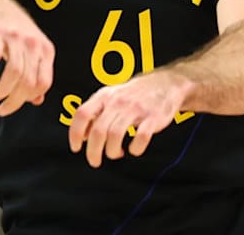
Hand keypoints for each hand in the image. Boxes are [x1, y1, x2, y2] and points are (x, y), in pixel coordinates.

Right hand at [0, 0, 54, 116]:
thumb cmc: (16, 33)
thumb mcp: (33, 52)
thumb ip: (37, 74)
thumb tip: (38, 100)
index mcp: (46, 51)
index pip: (44, 83)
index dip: (28, 99)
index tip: (14, 105)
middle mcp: (33, 44)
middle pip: (28, 82)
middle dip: (15, 100)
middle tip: (3, 108)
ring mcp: (15, 38)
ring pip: (14, 72)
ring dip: (3, 90)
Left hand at [68, 70, 192, 167]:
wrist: (168, 83)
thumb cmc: (136, 93)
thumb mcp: (112, 96)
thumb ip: (96, 113)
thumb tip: (82, 135)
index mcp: (105, 96)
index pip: (82, 114)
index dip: (75, 134)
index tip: (76, 148)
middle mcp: (118, 101)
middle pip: (98, 131)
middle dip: (93, 152)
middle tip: (95, 161)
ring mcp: (136, 109)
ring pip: (115, 136)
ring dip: (112, 151)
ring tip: (116, 153)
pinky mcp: (153, 118)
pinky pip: (140, 138)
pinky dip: (135, 149)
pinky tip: (134, 149)